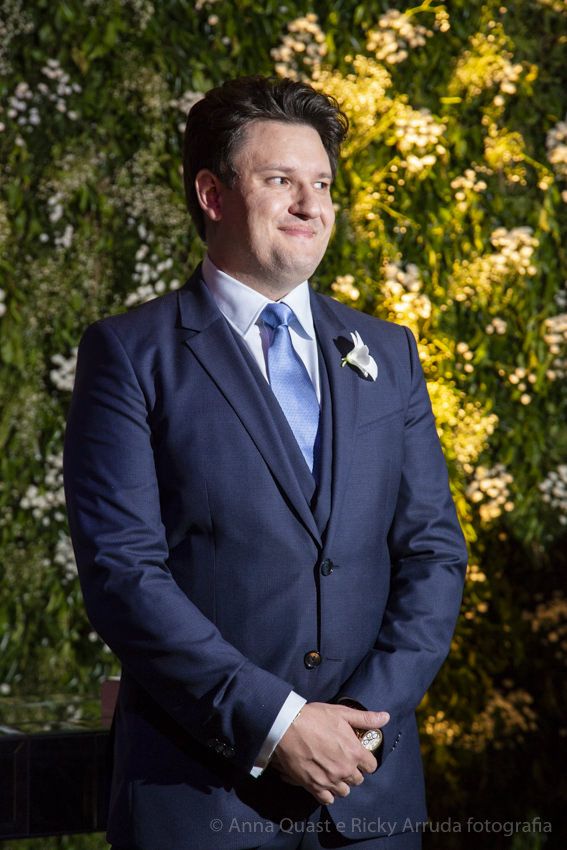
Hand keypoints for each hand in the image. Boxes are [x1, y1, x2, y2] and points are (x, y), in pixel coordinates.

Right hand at [270, 702, 389, 805]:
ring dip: (341, 783)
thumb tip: (385, 717)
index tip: (358, 755)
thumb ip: (365, 718)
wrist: (288, 726)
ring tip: (333, 772)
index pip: (371, 766)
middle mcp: (345, 769)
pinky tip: (323, 782)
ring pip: (344, 791)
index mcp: (355, 752)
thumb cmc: (315, 717)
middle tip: (343, 761)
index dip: (366, 760)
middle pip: (358, 780)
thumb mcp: (342, 713)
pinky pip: (327, 799)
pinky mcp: (314, 786)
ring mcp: (329, 780)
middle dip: (353, 771)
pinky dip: (327, 793)